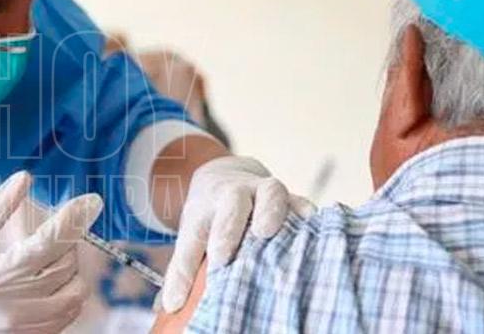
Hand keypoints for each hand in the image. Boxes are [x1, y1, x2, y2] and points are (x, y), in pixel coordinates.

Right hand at [0, 171, 103, 332]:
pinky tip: (49, 278)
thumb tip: (24, 178)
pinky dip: (68, 290)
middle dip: (65, 241)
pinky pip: (69, 311)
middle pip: (65, 265)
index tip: (91, 201)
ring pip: (75, 291)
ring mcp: (26, 327)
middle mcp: (16, 307)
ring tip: (47, 256)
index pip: (49, 244)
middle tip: (50, 230)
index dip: (73, 219)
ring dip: (69, 267)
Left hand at [160, 156, 314, 312]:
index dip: (190, 263)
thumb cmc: (209, 217)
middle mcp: (233, 195)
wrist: (225, 175)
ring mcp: (263, 192)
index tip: (199, 276)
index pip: (194, 237)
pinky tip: (313, 231)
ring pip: (270, 193)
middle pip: (231, 204)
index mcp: (204, 211)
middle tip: (223, 254)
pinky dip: (306, 214)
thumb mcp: (191, 236)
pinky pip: (301, 202)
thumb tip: (170, 307)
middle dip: (227, 228)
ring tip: (268, 232)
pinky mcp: (290, 197)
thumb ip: (183, 270)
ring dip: (270, 211)